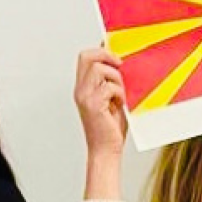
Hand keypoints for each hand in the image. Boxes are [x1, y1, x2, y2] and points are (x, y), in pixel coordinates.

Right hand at [74, 47, 126, 199]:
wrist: (107, 150)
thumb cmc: (111, 128)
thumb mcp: (112, 99)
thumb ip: (112, 81)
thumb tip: (120, 62)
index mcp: (83, 87)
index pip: (85, 57)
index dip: (101, 51)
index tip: (117, 57)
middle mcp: (80, 90)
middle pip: (88, 56)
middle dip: (107, 56)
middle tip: (120, 66)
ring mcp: (85, 96)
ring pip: (100, 69)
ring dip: (116, 79)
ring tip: (120, 95)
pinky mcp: (93, 104)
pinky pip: (110, 86)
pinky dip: (120, 94)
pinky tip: (120, 105)